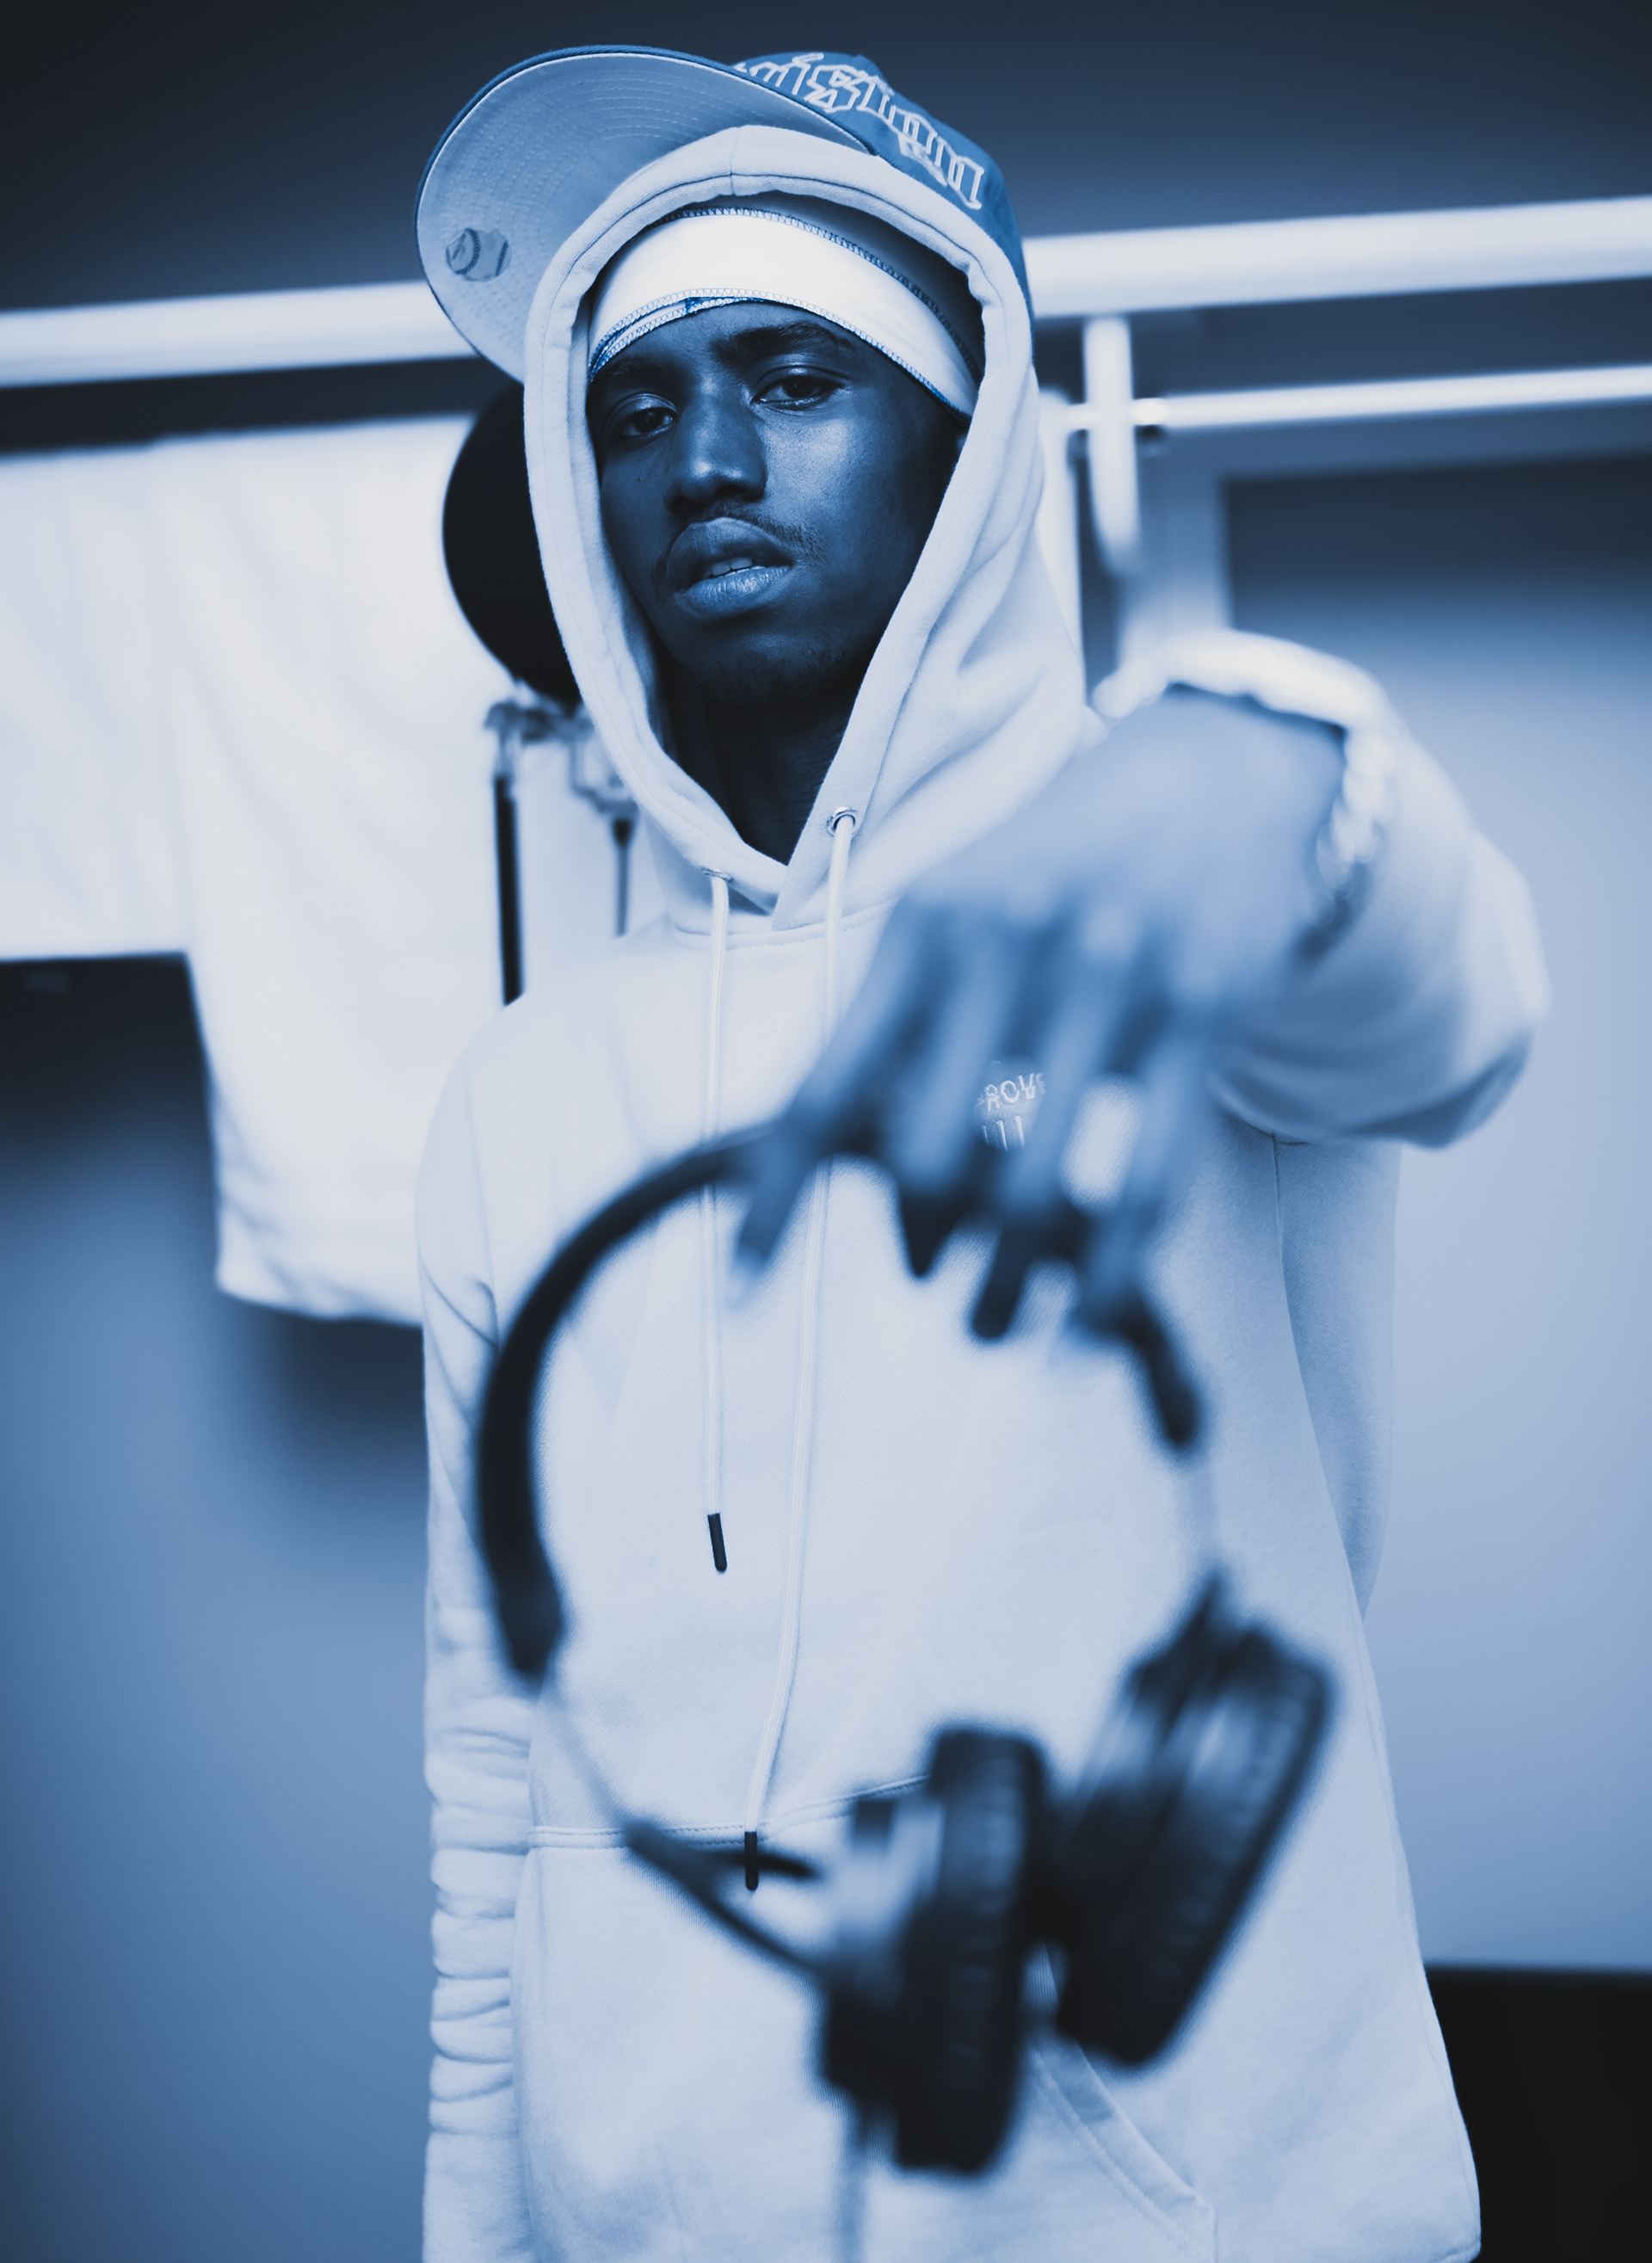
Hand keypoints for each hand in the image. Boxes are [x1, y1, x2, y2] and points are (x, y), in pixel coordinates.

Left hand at [736, 689, 1343, 1344]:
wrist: (1216, 766)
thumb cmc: (1061, 862)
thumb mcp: (956, 908)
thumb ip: (893, 1017)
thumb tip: (815, 1152)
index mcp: (923, 928)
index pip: (821, 1090)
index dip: (773, 1202)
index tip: (742, 1292)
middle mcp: (1007, 947)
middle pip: (924, 1158)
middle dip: (918, 1240)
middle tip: (928, 1265)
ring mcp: (1110, 978)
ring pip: (1032, 1190)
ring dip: (1004, 1284)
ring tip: (995, 1317)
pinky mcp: (1201, 1012)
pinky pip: (1146, 1184)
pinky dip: (1108, 1275)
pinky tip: (1088, 1319)